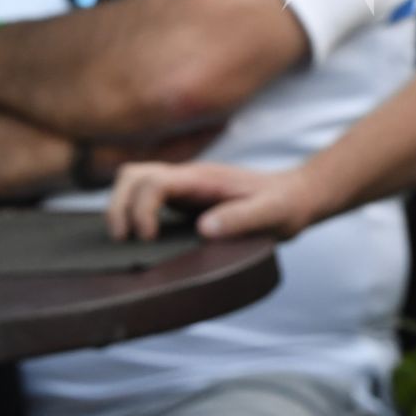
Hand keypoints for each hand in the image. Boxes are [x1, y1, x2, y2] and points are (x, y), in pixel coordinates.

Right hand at [106, 161, 319, 241]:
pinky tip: (138, 238)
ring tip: (125, 240)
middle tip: (123, 240)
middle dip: (119, 205)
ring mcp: (183, 187)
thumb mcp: (273, 214)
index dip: (142, 208)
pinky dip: (132, 212)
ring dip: (121, 206)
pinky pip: (145, 197)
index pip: (155, 181)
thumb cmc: (286, 205)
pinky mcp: (183, 200)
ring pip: (133, 182)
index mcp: (204, 179)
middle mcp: (188, 178)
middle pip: (132, 175)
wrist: (296, 196)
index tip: (148, 239)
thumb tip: (204, 229)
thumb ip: (242, 219)